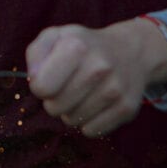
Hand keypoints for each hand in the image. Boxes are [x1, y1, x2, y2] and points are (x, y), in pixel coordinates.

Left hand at [25, 18, 166, 136]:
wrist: (131, 51)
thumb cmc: (83, 47)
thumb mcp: (55, 37)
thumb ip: (36, 54)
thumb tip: (35, 80)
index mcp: (77, 46)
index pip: (41, 87)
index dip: (41, 85)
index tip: (51, 77)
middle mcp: (99, 67)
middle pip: (54, 108)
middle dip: (55, 100)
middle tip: (68, 86)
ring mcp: (115, 89)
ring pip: (72, 121)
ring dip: (72, 111)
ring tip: (84, 92)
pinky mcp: (127, 108)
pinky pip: (91, 131)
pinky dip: (89, 122)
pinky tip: (97, 104)